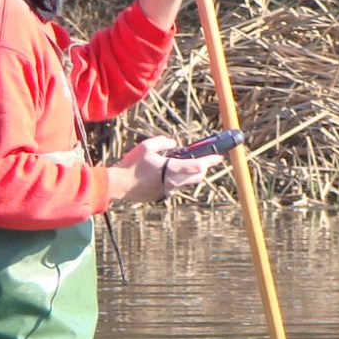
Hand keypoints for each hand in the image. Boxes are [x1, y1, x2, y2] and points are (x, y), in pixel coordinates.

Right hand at [107, 136, 223, 205]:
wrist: (119, 186)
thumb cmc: (132, 165)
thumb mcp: (146, 146)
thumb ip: (162, 142)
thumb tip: (173, 143)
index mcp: (171, 169)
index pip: (197, 165)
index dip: (210, 161)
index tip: (219, 157)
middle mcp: (173, 183)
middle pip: (197, 177)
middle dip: (203, 168)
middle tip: (205, 160)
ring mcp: (168, 191)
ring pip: (186, 182)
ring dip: (188, 173)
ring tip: (182, 163)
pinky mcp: (161, 195)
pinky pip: (174, 186)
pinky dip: (175, 179)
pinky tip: (164, 173)